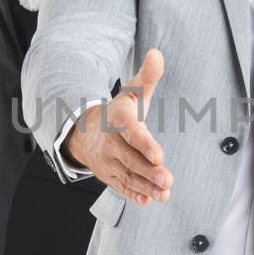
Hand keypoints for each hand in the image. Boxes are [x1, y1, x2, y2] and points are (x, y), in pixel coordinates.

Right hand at [64, 48, 173, 204]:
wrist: (86, 131)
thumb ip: (148, 76)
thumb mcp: (132, 92)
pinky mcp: (110, 176)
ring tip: (164, 193)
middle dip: (148, 171)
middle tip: (167, 180)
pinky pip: (121, 187)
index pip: (132, 134)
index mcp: (118, 122)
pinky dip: (133, 195)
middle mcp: (111, 144)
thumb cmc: (118, 112)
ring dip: (145, 186)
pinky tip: (148, 200)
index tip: (158, 155)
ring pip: (127, 176)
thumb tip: (157, 53)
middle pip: (130, 159)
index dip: (145, 144)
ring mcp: (109, 162)